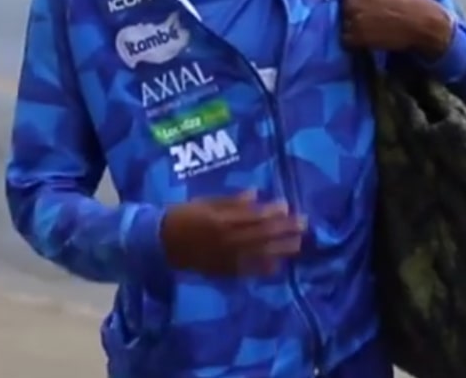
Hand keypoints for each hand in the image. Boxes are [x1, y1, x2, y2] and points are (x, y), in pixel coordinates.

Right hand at [161, 191, 304, 275]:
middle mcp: (227, 240)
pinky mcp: (223, 271)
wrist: (161, 242)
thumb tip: (255, 194)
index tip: (288, 206)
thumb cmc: (183, 215)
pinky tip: (277, 265)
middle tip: (304, 224)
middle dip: (284, 230)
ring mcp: (226, 258)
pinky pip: (247, 270)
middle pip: (261, 235)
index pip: (253, 216)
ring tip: (298, 244)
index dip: (273, 212)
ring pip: (258, 253)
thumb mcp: (205, 201)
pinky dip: (262, 268)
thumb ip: (230, 201)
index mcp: (221, 220)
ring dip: (280, 248)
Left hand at [341, 0, 452, 54]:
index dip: (353, 3)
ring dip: (352, 30)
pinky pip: (346, 41)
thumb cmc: (412, 4)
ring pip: (342, 26)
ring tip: (369, 32)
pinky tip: (369, 41)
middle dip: (350, 16)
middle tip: (366, 22)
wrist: (423, 24)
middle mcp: (352, 1)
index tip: (363, 9)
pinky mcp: (356, 37)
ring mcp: (353, 19)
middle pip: (341, 10)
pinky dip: (355, 43)